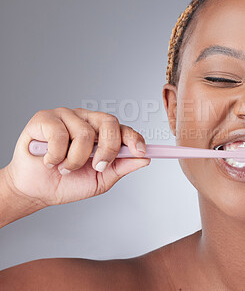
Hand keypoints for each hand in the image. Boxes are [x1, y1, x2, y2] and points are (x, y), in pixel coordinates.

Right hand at [4, 107, 150, 207]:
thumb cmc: (68, 182)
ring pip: (84, 133)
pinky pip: (59, 134)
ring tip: (65, 167)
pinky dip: (56, 155)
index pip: (123, 128)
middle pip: (109, 122)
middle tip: (97, 166)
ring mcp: (66, 117)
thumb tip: (145, 159)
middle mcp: (86, 120)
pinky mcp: (45, 118)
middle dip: (107, 149)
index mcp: (102, 133)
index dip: (134, 138)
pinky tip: (50, 160)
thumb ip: (122, 167)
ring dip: (75, 160)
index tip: (140, 151)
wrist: (37, 190)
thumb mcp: (101, 179)